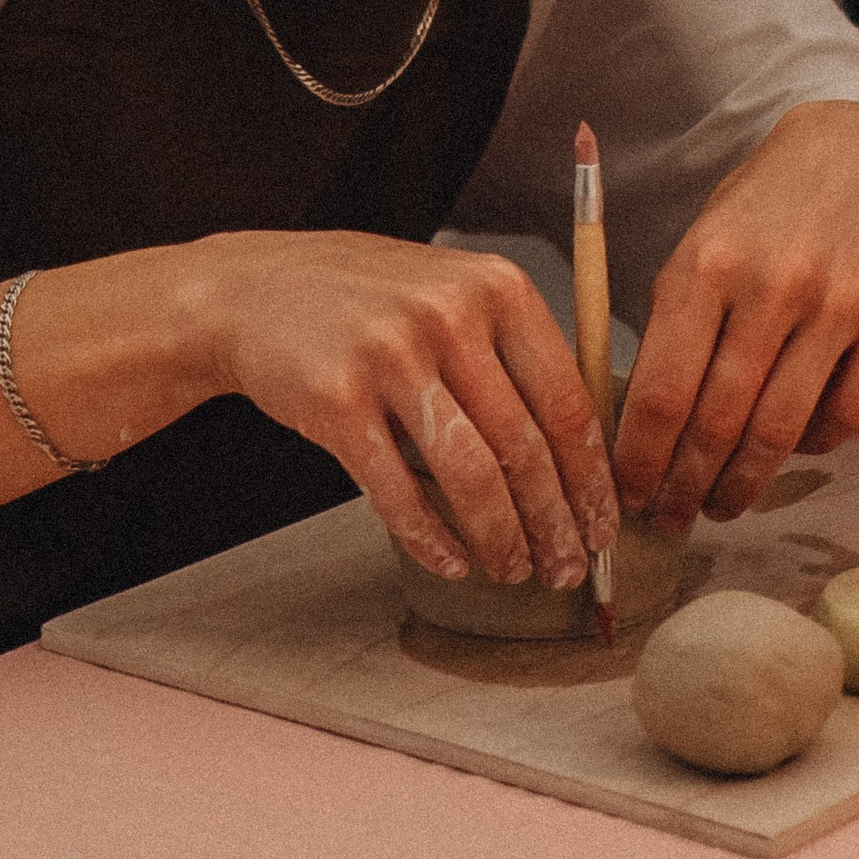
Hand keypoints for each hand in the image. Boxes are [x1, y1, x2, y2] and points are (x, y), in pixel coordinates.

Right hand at [177, 230, 615, 589]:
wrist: (254, 288)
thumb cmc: (369, 299)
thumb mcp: (453, 293)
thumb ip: (513, 352)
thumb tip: (581, 450)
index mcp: (496, 287)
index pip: (568, 399)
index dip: (592, 476)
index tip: (604, 523)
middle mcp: (449, 315)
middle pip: (525, 446)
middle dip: (555, 522)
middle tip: (566, 568)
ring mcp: (390, 356)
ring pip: (471, 475)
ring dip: (501, 538)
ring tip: (514, 572)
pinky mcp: (336, 400)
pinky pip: (399, 491)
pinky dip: (432, 540)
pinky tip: (452, 562)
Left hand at [614, 103, 858, 530]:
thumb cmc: (763, 214)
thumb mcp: (700, 249)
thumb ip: (672, 333)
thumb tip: (642, 441)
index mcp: (705, 263)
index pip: (662, 393)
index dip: (641, 461)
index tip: (629, 495)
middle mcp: (774, 282)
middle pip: (719, 422)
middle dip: (687, 485)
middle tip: (672, 516)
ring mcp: (842, 302)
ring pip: (781, 432)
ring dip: (744, 483)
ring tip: (722, 503)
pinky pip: (845, 417)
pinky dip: (809, 447)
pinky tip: (788, 449)